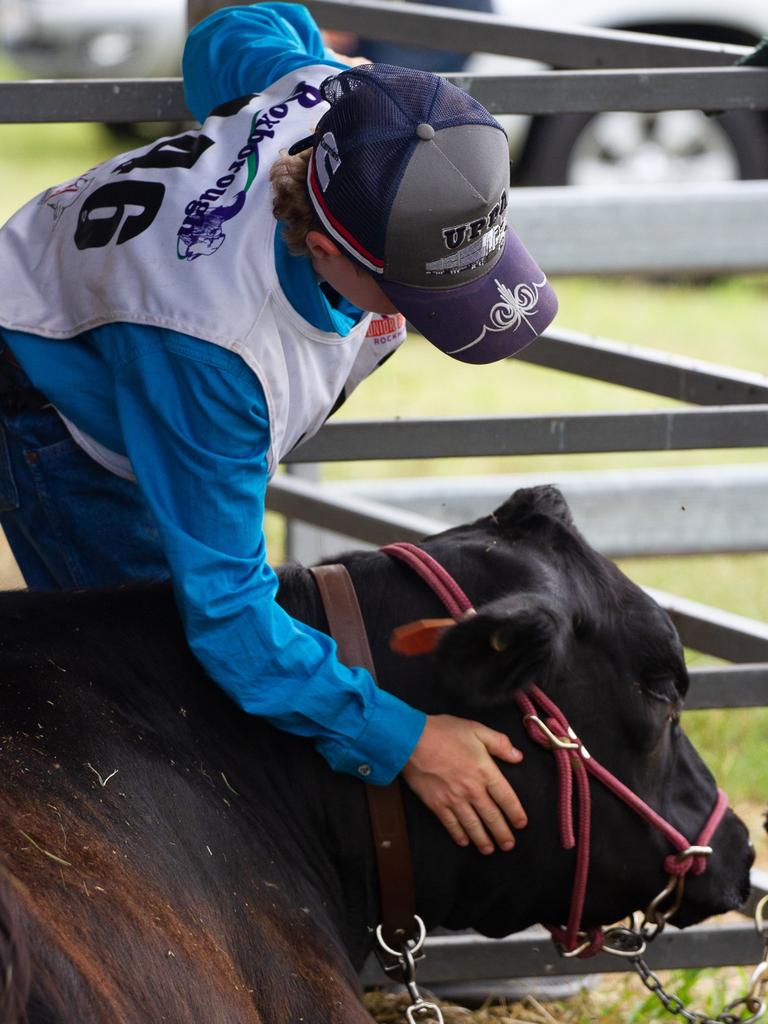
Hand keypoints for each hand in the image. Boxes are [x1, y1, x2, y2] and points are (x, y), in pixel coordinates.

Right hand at [401, 714, 526, 854]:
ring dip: (483, 840)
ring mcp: (453, 799)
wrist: (410, 740)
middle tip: (509, 846)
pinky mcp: (436, 804)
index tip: (521, 824)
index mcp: (485, 771)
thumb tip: (518, 756)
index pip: (506, 797)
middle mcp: (472, 790)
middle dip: (502, 833)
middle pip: (492, 816)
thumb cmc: (444, 732)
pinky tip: (464, 841)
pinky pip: (450, 824)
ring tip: (489, 850)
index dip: (515, 813)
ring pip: (473, 825)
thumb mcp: (476, 729)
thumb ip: (499, 743)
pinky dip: (458, 835)